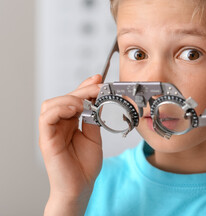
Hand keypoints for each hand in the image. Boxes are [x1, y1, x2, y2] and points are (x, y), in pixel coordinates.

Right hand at [39, 75, 102, 214]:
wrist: (81, 187)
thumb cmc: (85, 165)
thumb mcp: (94, 136)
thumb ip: (93, 119)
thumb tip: (97, 101)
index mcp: (69, 122)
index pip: (73, 98)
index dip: (84, 86)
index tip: (99, 79)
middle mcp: (58, 125)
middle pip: (63, 98)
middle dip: (82, 90)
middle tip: (98, 87)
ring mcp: (51, 132)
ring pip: (51, 104)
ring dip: (70, 98)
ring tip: (86, 102)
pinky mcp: (46, 140)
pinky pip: (46, 118)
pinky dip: (60, 109)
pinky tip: (75, 109)